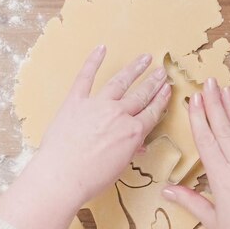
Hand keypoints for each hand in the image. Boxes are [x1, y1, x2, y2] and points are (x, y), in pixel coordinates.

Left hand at [0, 46, 170, 228]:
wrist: (62, 176)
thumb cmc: (90, 178)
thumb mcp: (119, 167)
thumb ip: (130, 150)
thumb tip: (138, 145)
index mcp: (133, 132)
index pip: (152, 112)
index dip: (161, 100)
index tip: (167, 89)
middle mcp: (119, 114)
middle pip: (141, 95)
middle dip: (153, 82)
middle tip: (161, 72)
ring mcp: (97, 105)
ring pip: (120, 82)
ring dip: (134, 69)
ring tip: (144, 58)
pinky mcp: (75, 101)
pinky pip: (85, 77)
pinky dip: (93, 62)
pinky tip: (101, 49)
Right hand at [162, 78, 229, 228]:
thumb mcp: (211, 221)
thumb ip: (190, 201)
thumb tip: (167, 189)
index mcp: (222, 179)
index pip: (207, 142)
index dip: (199, 119)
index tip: (194, 100)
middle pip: (224, 130)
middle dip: (215, 104)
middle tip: (209, 82)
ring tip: (226, 90)